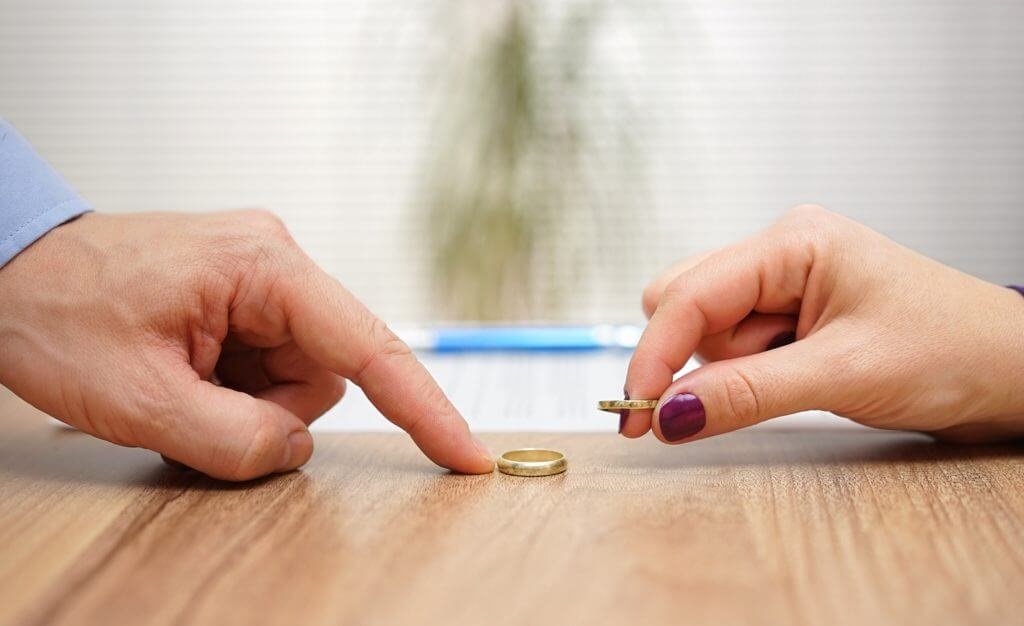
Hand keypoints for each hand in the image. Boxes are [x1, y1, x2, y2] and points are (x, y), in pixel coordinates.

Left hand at [0, 211, 493, 479]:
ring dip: (247, 400)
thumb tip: (295, 448)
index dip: (424, 408)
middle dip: (269, 409)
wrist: (6, 268)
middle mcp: (274, 259)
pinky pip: (268, 362)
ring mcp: (260, 273)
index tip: (466, 454)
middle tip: (193, 404)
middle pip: (324, 372)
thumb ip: (234, 439)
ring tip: (180, 382)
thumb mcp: (139, 398)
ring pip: (296, 374)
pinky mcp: (244, 291)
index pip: (369, 347)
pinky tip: (186, 370)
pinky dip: (235, 387)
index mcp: (263, 267)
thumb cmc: (58, 311)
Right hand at [623, 205, 1023, 443]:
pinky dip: (746, 376)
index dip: (654, 354)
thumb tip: (668, 417)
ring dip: (730, 371)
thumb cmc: (952, 350)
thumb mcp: (843, 374)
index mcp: (792, 241)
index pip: (689, 294)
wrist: (1012, 372)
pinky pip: (734, 350)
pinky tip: (803, 378)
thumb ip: (746, 393)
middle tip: (741, 395)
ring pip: (705, 333)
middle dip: (698, 359)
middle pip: (684, 305)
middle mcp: (778, 255)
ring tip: (807, 378)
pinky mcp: (789, 319)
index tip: (637, 414)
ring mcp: (782, 286)